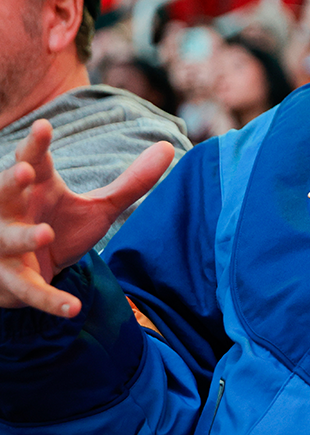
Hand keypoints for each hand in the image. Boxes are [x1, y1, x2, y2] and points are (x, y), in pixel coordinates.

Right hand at [0, 119, 173, 317]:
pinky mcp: (12, 282)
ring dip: (22, 237)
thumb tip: (169, 147)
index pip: (32, 160)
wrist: (32, 272)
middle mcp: (13, 213)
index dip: (36, 145)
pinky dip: (49, 300)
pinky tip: (73, 308)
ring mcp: (6, 248)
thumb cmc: (60, 227)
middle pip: (3, 193)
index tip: (44, 125)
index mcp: (36, 188)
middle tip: (22, 170)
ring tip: (44, 232)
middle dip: (9, 182)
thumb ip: (132, 182)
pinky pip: (29, 290)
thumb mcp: (99, 206)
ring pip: (8, 240)